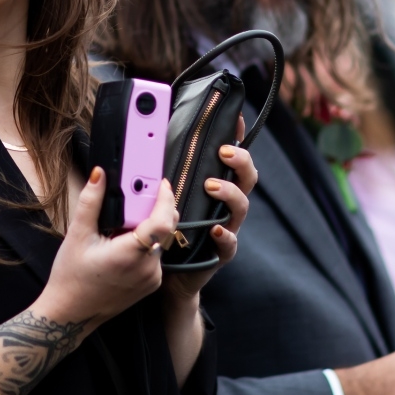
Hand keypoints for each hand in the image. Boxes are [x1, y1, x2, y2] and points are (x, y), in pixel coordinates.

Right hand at [37, 168, 176, 330]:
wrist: (71, 313)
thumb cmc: (71, 277)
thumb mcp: (77, 235)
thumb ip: (91, 201)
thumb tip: (99, 174)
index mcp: (130, 255)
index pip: (162, 222)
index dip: (165, 199)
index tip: (160, 183)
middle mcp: (147, 268)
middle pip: (165, 229)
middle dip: (156, 207)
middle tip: (140, 194)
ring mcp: (152, 278)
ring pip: (161, 241)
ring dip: (150, 225)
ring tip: (126, 219)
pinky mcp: (151, 284)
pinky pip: (156, 255)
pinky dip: (147, 242)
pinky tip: (125, 240)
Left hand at [163, 116, 257, 302]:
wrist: (172, 275)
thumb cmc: (170, 229)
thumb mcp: (168, 196)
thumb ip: (165, 173)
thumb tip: (147, 141)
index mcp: (215, 187)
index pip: (231, 159)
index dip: (238, 138)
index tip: (237, 119)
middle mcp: (225, 205)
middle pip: (247, 178)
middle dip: (241, 161)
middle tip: (224, 151)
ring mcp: (227, 228)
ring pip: (241, 207)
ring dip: (230, 193)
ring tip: (212, 186)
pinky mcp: (220, 252)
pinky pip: (229, 244)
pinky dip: (225, 236)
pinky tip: (214, 229)